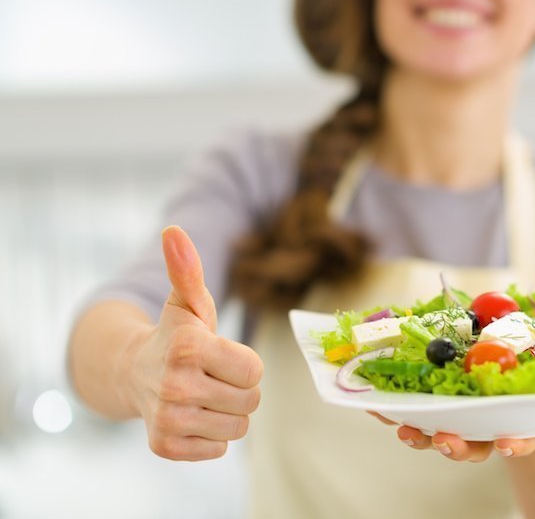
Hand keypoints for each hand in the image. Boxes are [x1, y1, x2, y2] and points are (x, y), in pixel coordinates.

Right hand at [120, 226, 263, 460]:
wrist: (134, 374)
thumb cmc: (174, 335)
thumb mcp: (187, 302)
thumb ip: (188, 269)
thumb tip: (174, 231)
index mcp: (188, 347)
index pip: (255, 371)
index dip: (244, 363)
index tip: (220, 355)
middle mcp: (175, 385)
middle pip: (251, 401)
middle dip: (239, 388)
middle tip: (212, 376)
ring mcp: (168, 419)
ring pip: (238, 427)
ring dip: (228, 412)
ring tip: (203, 395)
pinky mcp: (164, 447)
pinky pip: (220, 449)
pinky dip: (212, 435)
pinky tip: (191, 416)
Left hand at [370, 400, 534, 461]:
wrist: (521, 387)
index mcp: (521, 425)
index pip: (519, 439)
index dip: (516, 443)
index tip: (510, 444)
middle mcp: (488, 429)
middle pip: (471, 446)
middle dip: (456, 447)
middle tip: (444, 442)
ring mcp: (462, 421)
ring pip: (438, 434)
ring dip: (419, 433)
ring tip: (404, 430)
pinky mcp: (438, 406)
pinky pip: (414, 410)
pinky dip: (393, 409)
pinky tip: (371, 402)